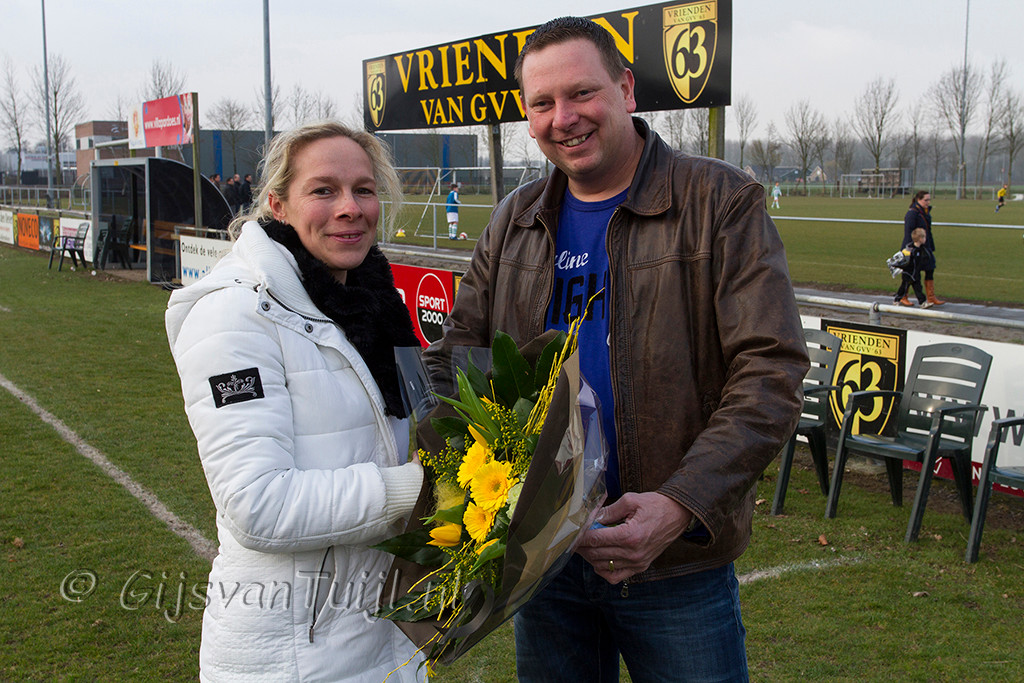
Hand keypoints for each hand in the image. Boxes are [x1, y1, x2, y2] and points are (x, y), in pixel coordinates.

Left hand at [575, 492, 692, 583]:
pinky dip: (603, 571)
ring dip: (590, 557)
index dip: (580, 536)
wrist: (677, 515)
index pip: (595, 539)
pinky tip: (600, 559)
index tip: (572, 532)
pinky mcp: (640, 567)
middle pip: (596, 554)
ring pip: (602, 567)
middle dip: (581, 547)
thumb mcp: (630, 500)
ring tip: (586, 546)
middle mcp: (633, 553)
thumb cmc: (655, 505)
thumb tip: (591, 518)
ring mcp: (637, 563)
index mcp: (630, 535)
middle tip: (574, 538)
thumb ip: (609, 510)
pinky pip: (615, 577)